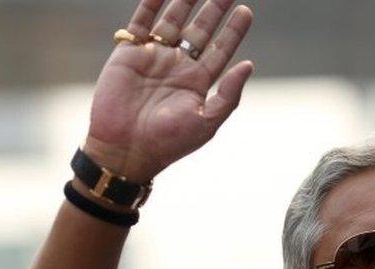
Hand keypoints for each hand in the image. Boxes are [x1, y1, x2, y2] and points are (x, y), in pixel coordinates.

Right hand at [84, 0, 253, 181]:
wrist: (126, 149)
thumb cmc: (169, 142)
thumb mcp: (206, 121)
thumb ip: (228, 94)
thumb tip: (248, 65)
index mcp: (198, 82)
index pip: (220, 49)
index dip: (233, 30)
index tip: (246, 11)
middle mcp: (178, 66)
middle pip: (200, 30)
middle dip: (214, 9)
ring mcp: (154, 57)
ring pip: (173, 20)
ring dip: (185, 1)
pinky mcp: (129, 53)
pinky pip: (141, 22)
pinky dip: (150, 4)